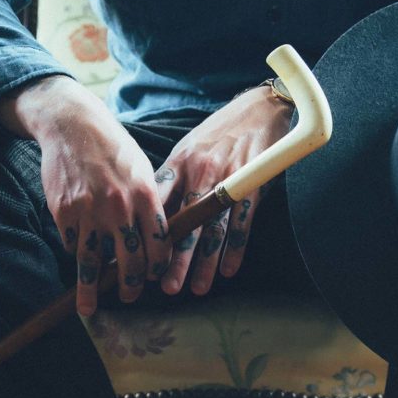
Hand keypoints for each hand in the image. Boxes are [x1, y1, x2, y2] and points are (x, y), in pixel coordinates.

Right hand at [0, 75, 171, 315]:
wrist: (74, 126)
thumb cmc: (114, 150)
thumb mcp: (143, 170)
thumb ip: (151, 204)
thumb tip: (160, 240)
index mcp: (145, 196)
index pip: (159, 245)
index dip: (158, 268)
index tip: (155, 278)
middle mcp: (120, 207)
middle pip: (129, 260)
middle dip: (130, 285)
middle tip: (129, 296)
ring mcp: (89, 211)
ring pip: (93, 262)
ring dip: (92, 288)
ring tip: (90, 307)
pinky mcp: (64, 211)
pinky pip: (72, 244)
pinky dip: (76, 252)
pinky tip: (78, 257)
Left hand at [155, 85, 293, 295]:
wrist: (259, 109)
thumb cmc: (218, 132)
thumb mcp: (187, 148)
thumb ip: (171, 180)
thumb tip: (152, 214)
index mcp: (179, 164)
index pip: (157, 204)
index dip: (147, 233)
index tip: (138, 259)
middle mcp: (200, 174)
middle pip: (185, 224)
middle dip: (175, 259)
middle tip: (165, 287)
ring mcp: (227, 182)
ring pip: (213, 230)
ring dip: (205, 262)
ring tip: (197, 288)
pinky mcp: (253, 187)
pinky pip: (242, 224)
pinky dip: (235, 248)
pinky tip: (227, 269)